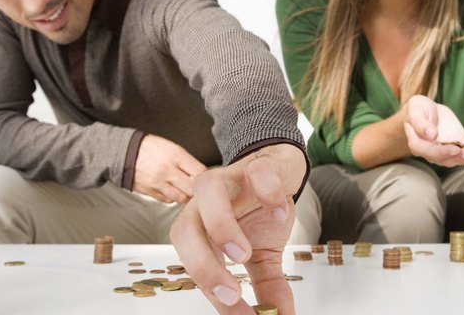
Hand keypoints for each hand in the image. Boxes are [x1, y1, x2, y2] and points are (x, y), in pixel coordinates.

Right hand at [133, 134, 206, 202]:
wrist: (124, 152)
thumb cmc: (148, 147)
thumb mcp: (171, 146)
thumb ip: (185, 160)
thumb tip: (199, 174)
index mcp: (175, 155)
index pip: (200, 171)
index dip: (205, 176)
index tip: (206, 178)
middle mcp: (168, 170)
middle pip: (192, 188)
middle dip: (197, 188)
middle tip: (197, 186)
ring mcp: (158, 182)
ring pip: (181, 197)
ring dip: (185, 195)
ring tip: (185, 189)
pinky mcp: (150, 191)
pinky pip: (168, 200)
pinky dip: (172, 197)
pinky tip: (172, 191)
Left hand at [170, 143, 305, 314]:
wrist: (279, 167)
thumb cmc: (260, 208)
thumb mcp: (264, 253)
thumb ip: (267, 286)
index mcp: (202, 228)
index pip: (193, 260)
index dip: (212, 288)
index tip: (240, 313)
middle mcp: (206, 203)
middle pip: (183, 229)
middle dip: (202, 264)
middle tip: (230, 293)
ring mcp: (231, 179)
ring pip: (207, 191)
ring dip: (221, 225)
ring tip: (244, 255)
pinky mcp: (257, 164)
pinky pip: (257, 173)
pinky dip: (268, 194)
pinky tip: (280, 214)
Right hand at [403, 95, 463, 166]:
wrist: (428, 109)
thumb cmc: (417, 109)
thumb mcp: (415, 110)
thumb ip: (419, 122)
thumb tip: (430, 134)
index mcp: (416, 143)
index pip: (427, 151)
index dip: (440, 152)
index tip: (453, 148)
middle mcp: (429, 150)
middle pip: (441, 159)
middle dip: (455, 156)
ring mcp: (442, 150)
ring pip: (453, 159)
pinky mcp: (454, 146)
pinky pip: (462, 153)